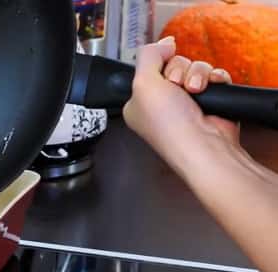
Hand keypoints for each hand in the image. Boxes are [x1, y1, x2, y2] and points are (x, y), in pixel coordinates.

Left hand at [123, 37, 239, 174]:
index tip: (160, 73)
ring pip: (195, 67)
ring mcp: (187, 102)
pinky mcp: (211, 101)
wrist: (203, 145)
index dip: (157, 64)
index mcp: (139, 102)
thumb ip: (147, 56)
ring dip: (197, 74)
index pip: (149, 68)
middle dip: (178, 70)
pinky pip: (214, 75)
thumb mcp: (143, 83)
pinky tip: (211, 89)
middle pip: (174, 64)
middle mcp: (163, 102)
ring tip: (194, 91)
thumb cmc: (168, 124)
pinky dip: (214, 79)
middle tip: (177, 86)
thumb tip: (164, 43)